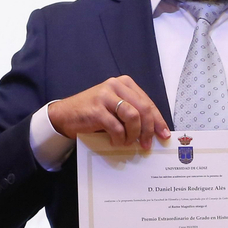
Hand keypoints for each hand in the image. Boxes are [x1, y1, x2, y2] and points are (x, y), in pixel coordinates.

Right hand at [48, 76, 170, 149]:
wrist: (64, 115)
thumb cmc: (92, 112)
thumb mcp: (115, 107)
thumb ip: (132, 113)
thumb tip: (153, 131)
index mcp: (124, 83)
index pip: (148, 102)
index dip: (158, 120)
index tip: (164, 135)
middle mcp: (115, 86)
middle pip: (143, 109)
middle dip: (148, 130)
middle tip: (146, 144)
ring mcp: (105, 96)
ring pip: (133, 117)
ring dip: (133, 134)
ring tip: (128, 142)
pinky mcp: (96, 110)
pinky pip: (116, 127)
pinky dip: (119, 138)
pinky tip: (115, 141)